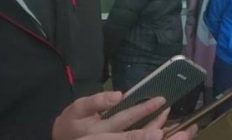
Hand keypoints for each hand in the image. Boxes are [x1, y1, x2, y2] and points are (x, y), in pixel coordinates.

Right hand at [51, 91, 172, 139]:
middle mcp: (110, 138)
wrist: (63, 139)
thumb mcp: (79, 108)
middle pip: (136, 131)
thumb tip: (118, 96)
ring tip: (166, 115)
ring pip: (137, 138)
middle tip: (168, 108)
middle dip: (155, 121)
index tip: (160, 101)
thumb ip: (98, 101)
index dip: (144, 110)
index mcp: (101, 129)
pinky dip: (146, 135)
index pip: (126, 118)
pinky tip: (159, 128)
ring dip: (155, 128)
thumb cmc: (72, 121)